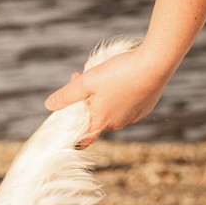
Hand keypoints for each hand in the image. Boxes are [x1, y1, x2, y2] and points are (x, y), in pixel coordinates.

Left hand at [44, 47, 172, 145]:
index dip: (74, 137)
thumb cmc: (119, 73)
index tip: (68, 130)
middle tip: (81, 77)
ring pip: (112, 110)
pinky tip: (123, 77)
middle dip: (86, 101)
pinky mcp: (146, 107)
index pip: (84, 140)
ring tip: (103, 73)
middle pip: (96, 118)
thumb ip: (67, 95)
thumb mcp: (87, 82)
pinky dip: (121, 95)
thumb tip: (50, 104)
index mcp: (102, 122)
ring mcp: (134, 117)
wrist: (155, 64)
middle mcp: (118, 124)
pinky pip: (128, 105)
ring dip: (102, 97)